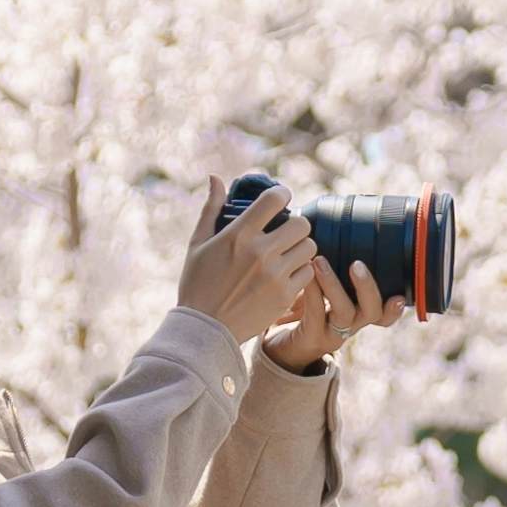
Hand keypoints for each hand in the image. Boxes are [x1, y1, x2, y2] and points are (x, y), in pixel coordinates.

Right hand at [184, 180, 324, 343]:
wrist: (205, 328)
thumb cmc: (197, 283)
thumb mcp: (198, 244)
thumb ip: (210, 209)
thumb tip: (215, 177)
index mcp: (239, 235)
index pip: (275, 199)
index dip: (282, 194)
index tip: (280, 199)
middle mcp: (260, 252)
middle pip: (301, 223)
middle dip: (295, 224)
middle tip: (286, 231)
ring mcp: (275, 275)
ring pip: (309, 247)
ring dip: (301, 247)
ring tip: (287, 252)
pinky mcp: (285, 296)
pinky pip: (308, 272)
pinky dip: (301, 270)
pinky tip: (287, 273)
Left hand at [264, 254, 413, 372]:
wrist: (283, 344)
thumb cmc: (304, 309)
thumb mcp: (323, 291)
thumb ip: (334, 268)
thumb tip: (333, 227)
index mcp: (360, 314)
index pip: (386, 313)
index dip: (396, 307)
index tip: (398, 294)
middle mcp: (352, 325)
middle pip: (374, 312)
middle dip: (367, 287)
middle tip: (357, 264)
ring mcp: (333, 334)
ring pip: (344, 312)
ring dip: (334, 285)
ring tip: (319, 261)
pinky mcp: (312, 337)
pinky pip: (316, 313)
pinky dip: (312, 291)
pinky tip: (305, 273)